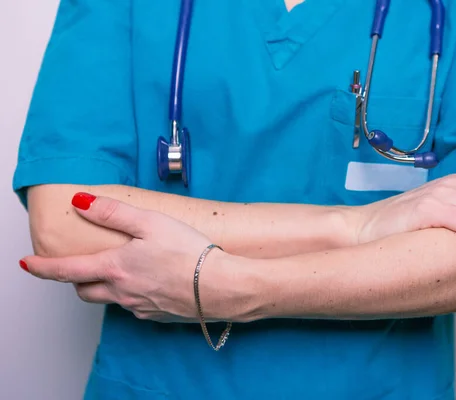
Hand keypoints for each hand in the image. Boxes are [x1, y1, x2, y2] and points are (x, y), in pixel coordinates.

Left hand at [19, 193, 228, 322]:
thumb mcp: (151, 223)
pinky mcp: (157, 315)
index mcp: (116, 268)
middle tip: (82, 267)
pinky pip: (135, 307)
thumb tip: (81, 202)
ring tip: (123, 271)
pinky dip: (133, 294)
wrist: (221, 287)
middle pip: (85, 291)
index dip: (43, 268)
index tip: (28, 265)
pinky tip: (152, 282)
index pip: (67, 271)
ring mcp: (140, 307)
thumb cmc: (190, 253)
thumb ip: (113, 212)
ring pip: (111, 299)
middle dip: (77, 280)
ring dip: (107, 287)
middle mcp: (122, 292)